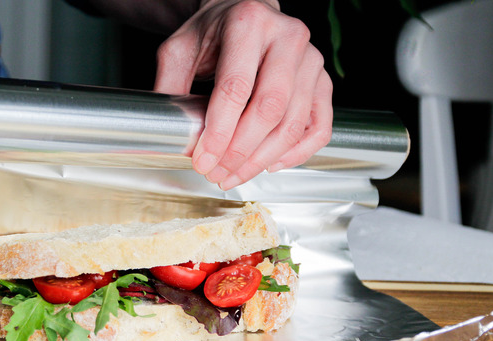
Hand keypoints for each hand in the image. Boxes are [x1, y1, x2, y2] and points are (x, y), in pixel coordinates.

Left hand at [154, 0, 332, 189]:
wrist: (246, 14)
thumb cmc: (215, 33)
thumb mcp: (180, 50)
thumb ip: (170, 88)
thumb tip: (169, 135)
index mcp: (248, 22)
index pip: (235, 87)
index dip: (219, 131)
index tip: (203, 159)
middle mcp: (287, 37)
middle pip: (269, 109)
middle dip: (240, 151)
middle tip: (217, 172)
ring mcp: (311, 59)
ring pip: (293, 124)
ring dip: (262, 159)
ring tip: (234, 174)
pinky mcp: (323, 81)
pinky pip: (318, 127)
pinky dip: (296, 153)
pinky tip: (269, 163)